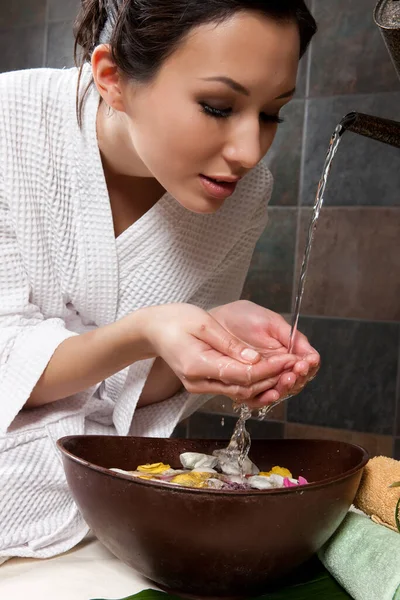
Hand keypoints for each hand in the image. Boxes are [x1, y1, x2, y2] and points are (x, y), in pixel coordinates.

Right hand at [141, 303, 297, 402]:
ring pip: (240, 392)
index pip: (243, 375)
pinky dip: (252, 383)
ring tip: (288, 370)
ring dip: (266, 383)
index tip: (290, 357)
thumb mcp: (204, 323)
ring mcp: (200, 386)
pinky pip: (232, 388)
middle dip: (273, 379)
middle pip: (244, 388)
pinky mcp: (203, 384)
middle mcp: (199, 382)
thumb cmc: (175, 320)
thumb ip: (229, 344)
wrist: (153, 330)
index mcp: (198, 366)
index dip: (270, 369)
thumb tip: (255, 359)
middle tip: (296, 365)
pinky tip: (270, 374)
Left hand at [209, 300, 319, 406]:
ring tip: (286, 379)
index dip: (309, 365)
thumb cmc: (241, 317)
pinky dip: (265, 398)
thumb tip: (311, 354)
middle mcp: (275, 367)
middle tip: (296, 371)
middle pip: (295, 380)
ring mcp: (260, 378)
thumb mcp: (270, 322)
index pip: (305, 364)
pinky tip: (270, 394)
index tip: (307, 362)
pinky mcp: (244, 385)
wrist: (214, 321)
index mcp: (285, 351)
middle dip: (299, 377)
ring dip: (285, 388)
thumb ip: (290, 336)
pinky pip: (257, 398)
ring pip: (278, 390)